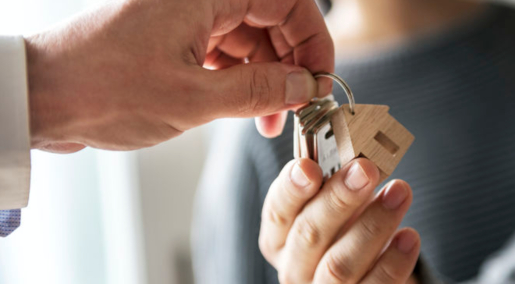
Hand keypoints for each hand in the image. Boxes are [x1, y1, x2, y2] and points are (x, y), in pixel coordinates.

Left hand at [25, 0, 333, 152]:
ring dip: (266, 82)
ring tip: (270, 121)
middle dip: (290, 66)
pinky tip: (246, 113)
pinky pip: (225, 56)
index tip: (321, 79)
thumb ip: (259, 91)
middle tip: (299, 107)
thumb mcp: (193, 98)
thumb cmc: (103, 89)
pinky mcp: (176, 41)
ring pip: (249, 42)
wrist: (43, 99)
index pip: (285, 1)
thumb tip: (305, 87)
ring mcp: (188, 19)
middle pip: (271, 21)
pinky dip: (240, 84)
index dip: (312, 40)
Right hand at [259, 158, 420, 283]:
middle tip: (365, 170)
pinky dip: (393, 261)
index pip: (277, 211)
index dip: (291, 188)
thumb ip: (333, 186)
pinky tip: (409, 236)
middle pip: (309, 235)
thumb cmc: (343, 231)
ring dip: (373, 225)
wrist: (363, 275)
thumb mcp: (330, 206)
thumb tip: (357, 159)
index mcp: (279, 237)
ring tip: (399, 193)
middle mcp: (294, 267)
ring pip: (341, 265)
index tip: (309, 166)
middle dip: (339, 199)